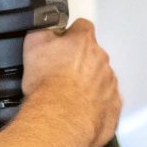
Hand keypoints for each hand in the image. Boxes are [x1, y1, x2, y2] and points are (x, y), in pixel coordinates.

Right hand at [22, 19, 122, 146]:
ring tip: (67, 96)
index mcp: (84, 42)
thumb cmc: (47, 87)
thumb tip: (46, 27)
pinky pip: (106, 101)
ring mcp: (110, 83)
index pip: (82, 27)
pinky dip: (94, 105)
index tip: (62, 45)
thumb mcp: (33, 45)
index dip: (70, 35)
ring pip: (100, 78)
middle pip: (92, 55)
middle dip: (79, 62)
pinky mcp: (113, 105)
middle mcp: (102, 60)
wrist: (59, 119)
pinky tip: (78, 109)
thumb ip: (43, 30)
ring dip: (87, 84)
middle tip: (60, 75)